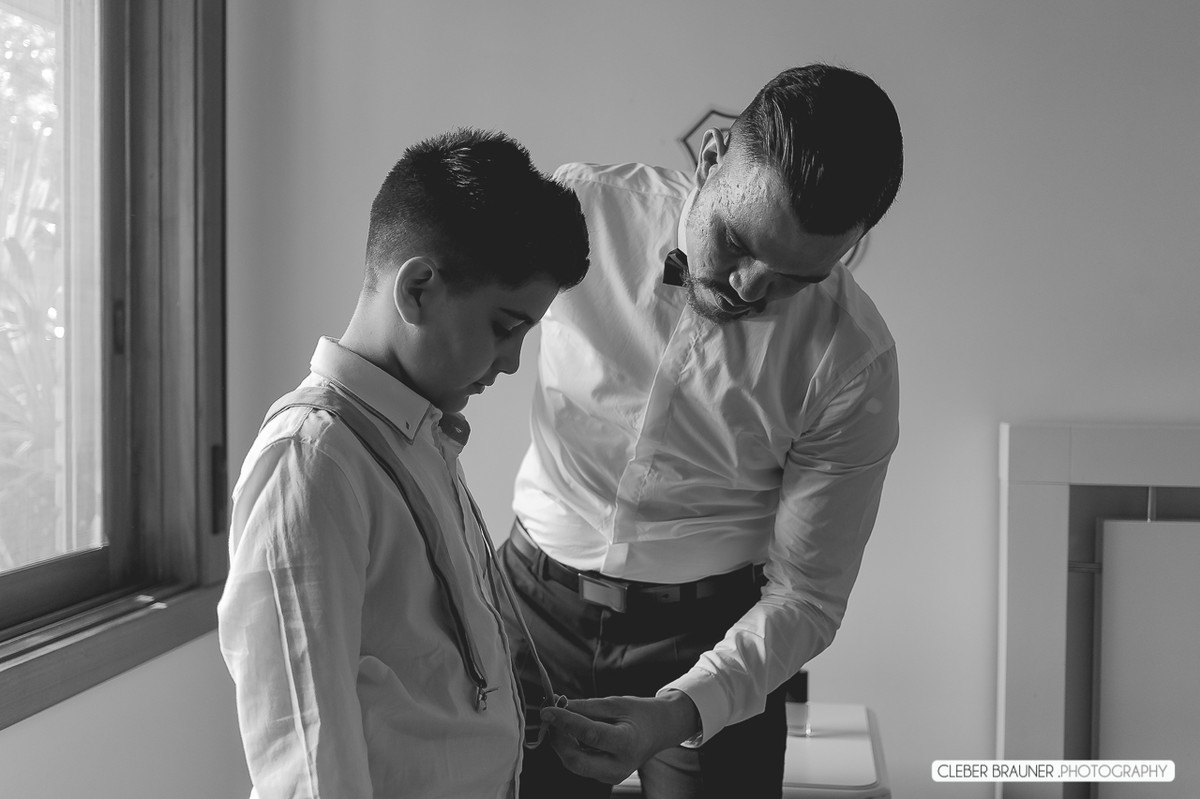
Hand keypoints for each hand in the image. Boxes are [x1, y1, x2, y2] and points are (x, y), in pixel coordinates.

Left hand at [539, 691, 700, 783]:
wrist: (659, 732)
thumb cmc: (640, 714)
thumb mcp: (615, 703)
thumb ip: (586, 707)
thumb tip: (557, 704)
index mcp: (627, 743)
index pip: (590, 735)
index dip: (565, 722)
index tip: (547, 709)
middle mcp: (619, 766)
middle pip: (576, 761)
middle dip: (557, 739)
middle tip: (549, 715)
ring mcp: (612, 776)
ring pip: (574, 764)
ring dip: (560, 742)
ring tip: (557, 718)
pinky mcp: (605, 777)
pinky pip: (579, 764)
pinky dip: (569, 747)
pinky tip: (567, 730)